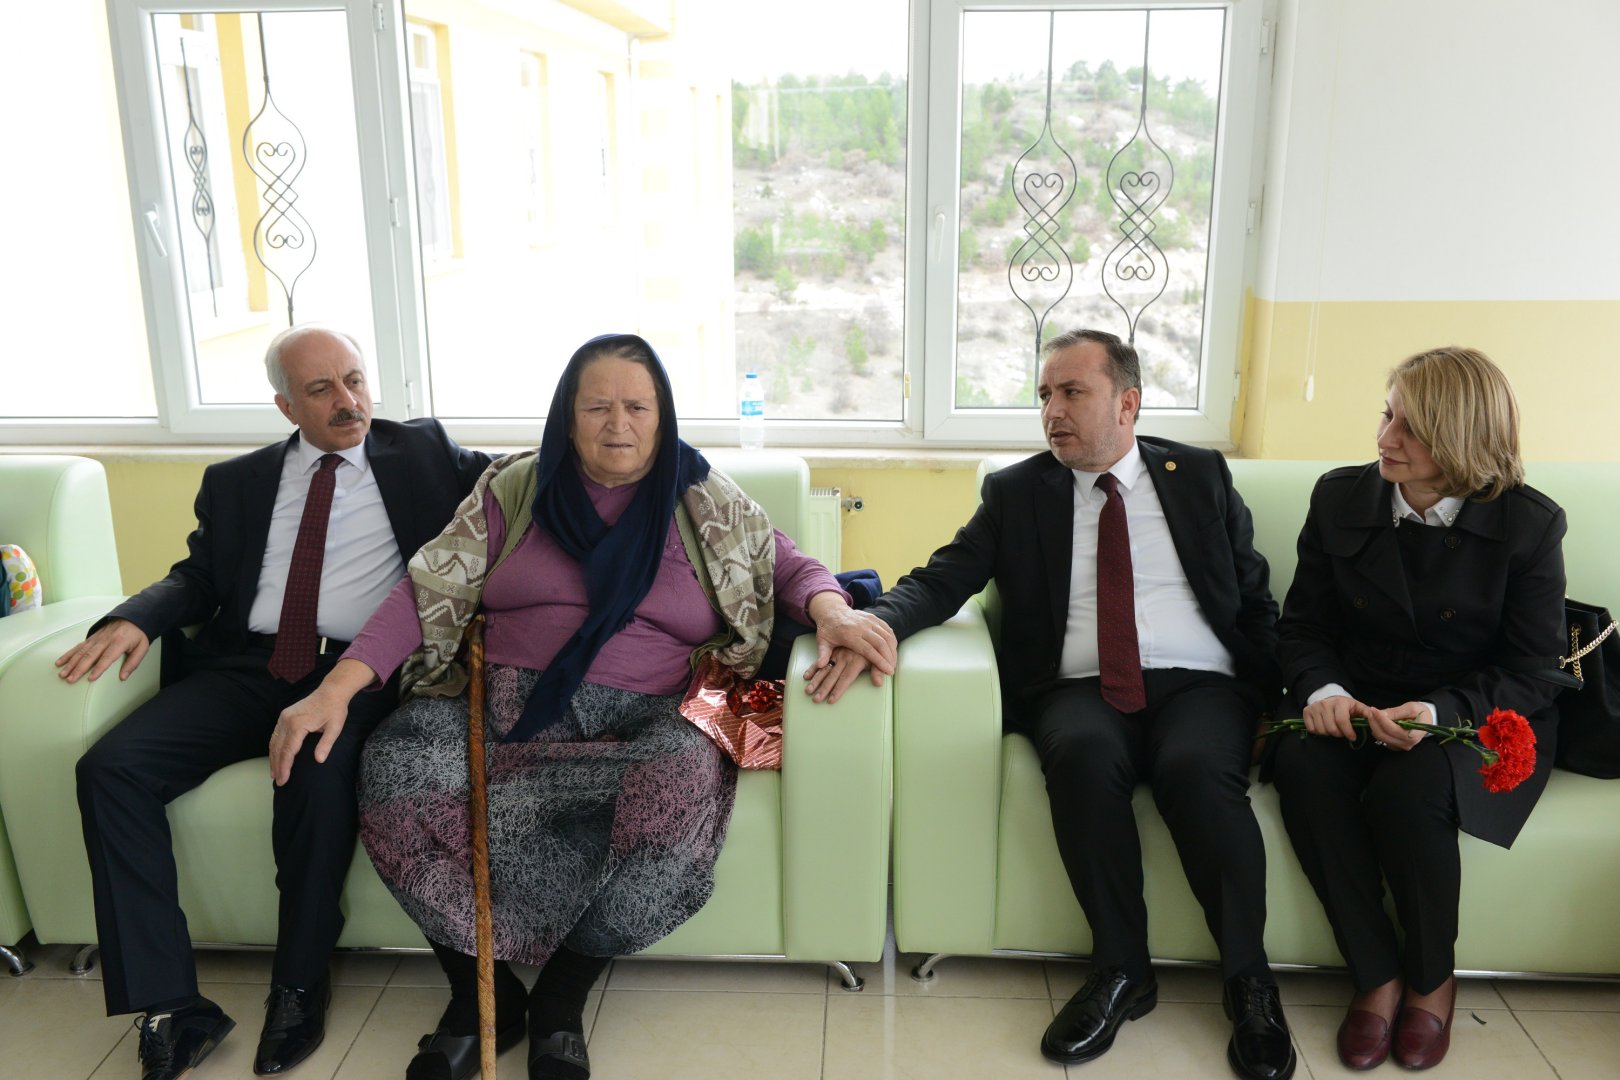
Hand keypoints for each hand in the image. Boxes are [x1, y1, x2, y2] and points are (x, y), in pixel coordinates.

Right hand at [55, 618, 150, 683]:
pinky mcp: (91, 638)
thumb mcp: (142, 648)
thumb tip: (123, 677)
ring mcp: (96, 638)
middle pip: (90, 655)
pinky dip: (68, 655)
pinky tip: (59, 662)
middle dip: (79, 669)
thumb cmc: (137, 635)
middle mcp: (105, 640)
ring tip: (62, 674)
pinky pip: (77, 647)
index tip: (90, 678)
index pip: (107, 657)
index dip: (98, 668)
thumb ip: (133, 662)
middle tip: (70, 680)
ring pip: (81, 652)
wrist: (131, 617)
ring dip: (70, 664)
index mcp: (119, 642)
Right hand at [268, 658, 374, 784]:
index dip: (285, 767)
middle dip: (277, 766)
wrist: (331, 692)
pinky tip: (275, 757)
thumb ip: (326, 744)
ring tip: (274, 774)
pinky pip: (275, 735)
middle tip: (279, 782)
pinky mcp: (284, 716)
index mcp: (298, 724)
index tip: (284, 780)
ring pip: (274, 742)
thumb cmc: (334, 710)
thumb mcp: (335, 728)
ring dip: (273, 758)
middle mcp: (287, 721)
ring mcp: (283, 717)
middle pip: (278, 748)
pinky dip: (274, 748)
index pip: (288, 751)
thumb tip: (319, 760)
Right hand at [802, 645, 874, 703]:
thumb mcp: (875, 659)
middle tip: (815, 699)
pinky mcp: (832, 652)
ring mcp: (837, 655)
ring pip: (824, 669)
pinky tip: (806, 676)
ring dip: (815, 680)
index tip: (830, 701)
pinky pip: (820, 660)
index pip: (846, 678)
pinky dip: (813, 668)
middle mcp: (844, 658)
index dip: (838, 690)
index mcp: (855, 661)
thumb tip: (879, 683)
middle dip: (823, 689)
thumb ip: (877, 671)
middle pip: (832, 676)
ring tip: (808, 691)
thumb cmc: (871, 648)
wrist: (862, 629)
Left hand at [806, 593, 896, 678]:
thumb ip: (823, 654)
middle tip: (891, 670)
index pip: (867, 649)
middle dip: (888, 657)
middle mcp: (861, 626)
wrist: (832, 610)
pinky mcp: (873, 617)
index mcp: (849, 633)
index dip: (879, 660)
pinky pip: (886, 628)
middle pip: (880, 642)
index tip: (887, 670)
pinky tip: (893, 650)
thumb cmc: (827, 629)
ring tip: (893, 663)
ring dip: (892, 650)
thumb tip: (820, 666)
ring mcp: (868, 620)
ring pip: (886, 635)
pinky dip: (892, 640)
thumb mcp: (822, 641)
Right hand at [1300, 694, 1368, 739]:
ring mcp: (1314, 707)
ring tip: (1333, 729)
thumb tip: (1378, 716)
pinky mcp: (1306, 711)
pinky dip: (1318, 732)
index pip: (1342, 721)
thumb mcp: (1358, 707)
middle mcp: (1325, 703)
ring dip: (1328, 733)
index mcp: (1340, 702)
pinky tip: (1324, 727)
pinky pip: (1311, 729)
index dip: (1348, 732)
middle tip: (1342, 732)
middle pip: (1331, 728)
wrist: (1329, 697)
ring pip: (1321, 730)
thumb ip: (1367, 713)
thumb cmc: (1346, 706)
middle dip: (1339, 734)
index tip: (1352, 737)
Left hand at [1362, 701, 1429, 750]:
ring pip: (1381, 737)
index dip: (1381, 719)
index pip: (1392, 729)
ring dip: (1374, 726)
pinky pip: (1382, 739)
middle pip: (1383, 735)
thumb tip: (1382, 714)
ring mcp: (1400, 746)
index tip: (1374, 709)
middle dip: (1374, 722)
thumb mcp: (1411, 708)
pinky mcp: (1395, 745)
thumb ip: (1397, 712)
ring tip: (1373, 714)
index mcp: (1413, 736)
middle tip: (1371, 711)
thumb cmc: (1421, 713)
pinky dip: (1377, 729)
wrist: (1426, 720)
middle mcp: (1406, 744)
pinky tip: (1377, 721)